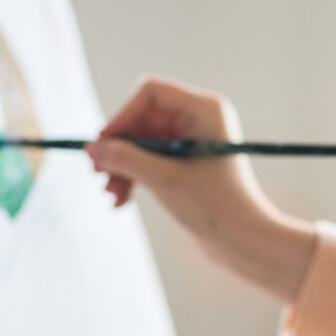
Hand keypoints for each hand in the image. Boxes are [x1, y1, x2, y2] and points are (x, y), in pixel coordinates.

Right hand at [85, 76, 315, 303]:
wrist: (244, 242)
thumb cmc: (216, 207)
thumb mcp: (164, 180)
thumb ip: (126, 160)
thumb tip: (91, 149)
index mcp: (204, 110)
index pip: (150, 93)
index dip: (122, 116)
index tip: (103, 145)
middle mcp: (199, 119)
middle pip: (143, 119)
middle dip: (120, 149)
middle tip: (99, 175)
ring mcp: (192, 141)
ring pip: (142, 142)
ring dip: (123, 166)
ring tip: (112, 195)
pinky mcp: (186, 164)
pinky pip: (150, 159)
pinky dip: (134, 176)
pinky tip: (122, 201)